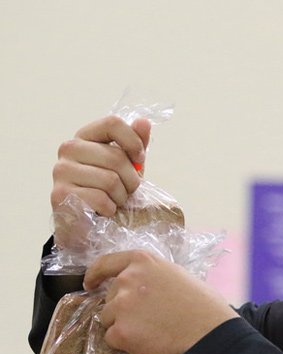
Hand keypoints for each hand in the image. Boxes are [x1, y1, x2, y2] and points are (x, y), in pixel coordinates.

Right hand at [51, 116, 150, 248]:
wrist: (87, 223)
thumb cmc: (109, 191)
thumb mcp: (127, 166)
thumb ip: (135, 144)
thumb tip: (143, 122)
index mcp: (86, 136)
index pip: (112, 123)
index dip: (133, 143)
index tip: (139, 161)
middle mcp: (69, 148)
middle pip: (116, 157)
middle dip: (131, 180)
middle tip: (126, 191)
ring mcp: (61, 170)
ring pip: (110, 180)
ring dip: (121, 197)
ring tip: (114, 201)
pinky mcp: (60, 194)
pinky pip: (100, 199)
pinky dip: (110, 209)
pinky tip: (103, 211)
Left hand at [84, 250, 238, 353]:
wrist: (210, 335)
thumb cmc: (205, 307)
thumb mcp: (179, 277)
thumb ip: (154, 277)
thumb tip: (144, 287)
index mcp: (144, 262)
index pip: (106, 263)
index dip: (95, 274)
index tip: (90, 284)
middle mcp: (127, 280)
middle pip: (110, 297)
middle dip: (122, 308)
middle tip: (148, 320)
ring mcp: (121, 306)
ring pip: (108, 319)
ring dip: (123, 326)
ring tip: (151, 333)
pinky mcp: (119, 332)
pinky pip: (112, 339)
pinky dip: (126, 344)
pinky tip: (148, 343)